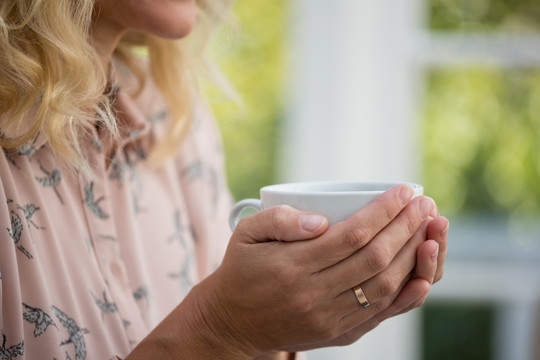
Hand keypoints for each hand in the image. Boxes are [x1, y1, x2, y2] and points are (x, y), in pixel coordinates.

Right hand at [196, 184, 436, 355]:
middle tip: (424, 204)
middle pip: (375, 259)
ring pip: (385, 286)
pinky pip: (381, 314)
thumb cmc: (242, 269)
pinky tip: (423, 272)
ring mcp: (329, 319)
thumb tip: (321, 220)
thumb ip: (279, 219)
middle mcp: (314, 295)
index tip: (404, 191)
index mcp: (292, 266)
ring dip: (413, 255)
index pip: (352, 235)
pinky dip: (407, 294)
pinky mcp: (338, 334)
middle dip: (406, 227)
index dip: (384, 211)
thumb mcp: (246, 233)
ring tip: (430, 228)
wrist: (232, 322)